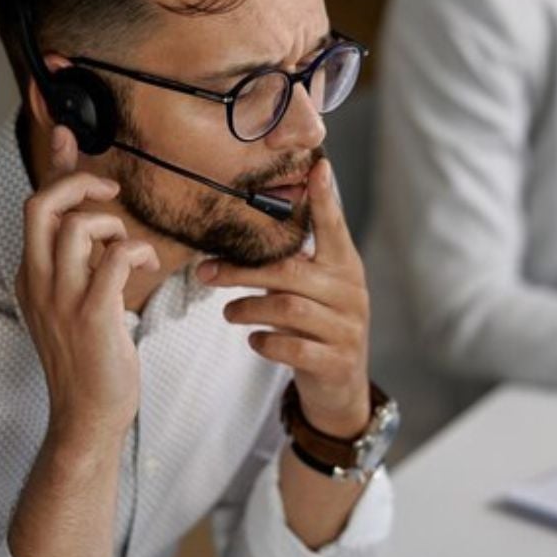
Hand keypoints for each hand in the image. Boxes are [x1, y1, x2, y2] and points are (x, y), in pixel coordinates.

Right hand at [16, 126, 159, 446]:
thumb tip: (96, 220)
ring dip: (113, 225)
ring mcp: (61, 298)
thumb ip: (84, 257)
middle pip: (41, 204)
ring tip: (130, 248)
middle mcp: (39, 280)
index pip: (34, 205)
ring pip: (77, 227)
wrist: (88, 414)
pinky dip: (134, 252)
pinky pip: (112, 260)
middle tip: (111, 190)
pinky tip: (147, 265)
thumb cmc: (90, 354)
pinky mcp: (91, 316)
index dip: (51, 164)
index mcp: (32, 273)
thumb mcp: (77, 298)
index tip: (64, 129)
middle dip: (79, 182)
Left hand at [197, 158, 371, 437]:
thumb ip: (293, 263)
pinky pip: (294, 347)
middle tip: (205, 271)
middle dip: (242, 270)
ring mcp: (347, 328)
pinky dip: (266, 342)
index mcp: (345, 267)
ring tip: (227, 311)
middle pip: (291, 271)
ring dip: (248, 307)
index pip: (334, 227)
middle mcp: (350, 293)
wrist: (341, 388)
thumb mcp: (314, 291)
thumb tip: (244, 229)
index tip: (317, 168)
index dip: (325, 199)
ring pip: (288, 307)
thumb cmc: (317, 328)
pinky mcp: (336, 362)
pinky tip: (254, 339)